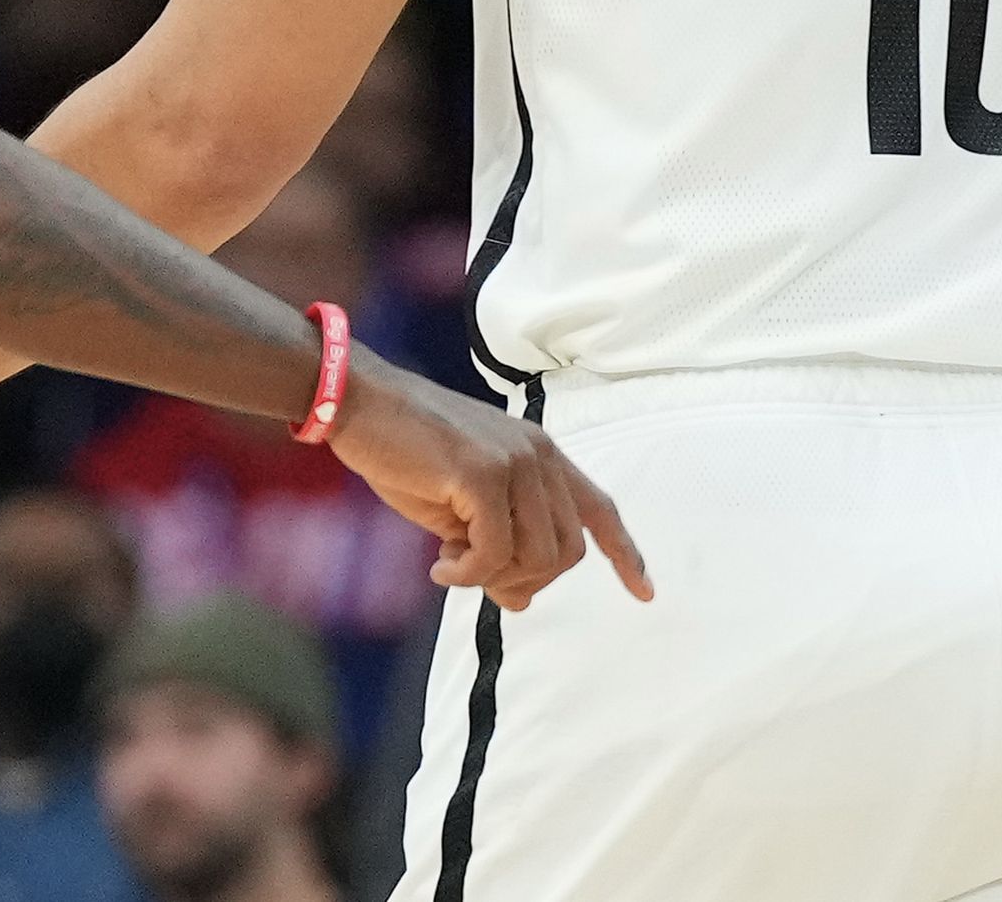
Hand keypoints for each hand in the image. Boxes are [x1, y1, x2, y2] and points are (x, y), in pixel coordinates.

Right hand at [326, 357, 650, 609]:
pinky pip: (494, 554)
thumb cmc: (401, 450)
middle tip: (476, 579)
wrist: (356, 402)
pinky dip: (468, 575)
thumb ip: (497, 542)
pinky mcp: (482, 475)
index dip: (625, 553)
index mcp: (539, 452)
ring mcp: (513, 462)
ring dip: (493, 578)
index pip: (598, 508)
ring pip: (537, 557)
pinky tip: (439, 569)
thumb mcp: (457, 506)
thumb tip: (520, 600)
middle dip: (527, 579)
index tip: (645, 593)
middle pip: (567, 551)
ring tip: (451, 565)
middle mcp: (537, 454)